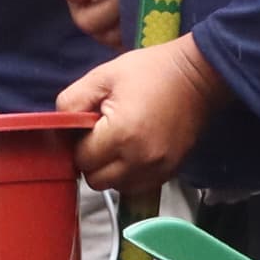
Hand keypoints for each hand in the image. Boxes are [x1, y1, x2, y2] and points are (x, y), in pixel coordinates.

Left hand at [60, 34, 217, 197]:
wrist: (198, 76)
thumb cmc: (150, 71)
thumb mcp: (103, 76)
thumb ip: (72, 101)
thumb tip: (60, 127)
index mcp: (121, 134)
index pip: (81, 159)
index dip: (78, 143)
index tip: (87, 127)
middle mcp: (140, 159)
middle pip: (96, 180)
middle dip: (91, 160)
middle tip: (100, 136)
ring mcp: (158, 169)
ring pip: (116, 187)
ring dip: (110, 170)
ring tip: (118, 142)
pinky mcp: (171, 172)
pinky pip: (138, 186)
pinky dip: (130, 174)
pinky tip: (133, 151)